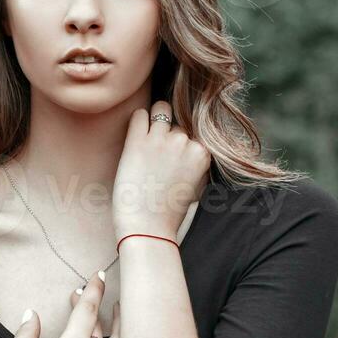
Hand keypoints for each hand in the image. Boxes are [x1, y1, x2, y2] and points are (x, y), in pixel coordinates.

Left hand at [112, 102, 211, 239]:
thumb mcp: (197, 186)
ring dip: (154, 122)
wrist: (147, 227)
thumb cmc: (169, 212)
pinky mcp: (138, 141)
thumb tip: (194, 145)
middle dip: (168, 136)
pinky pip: (139, 114)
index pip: (193, 134)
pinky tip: (134, 136)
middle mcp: (185, 142)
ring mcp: (162, 140)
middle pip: (177, 125)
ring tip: (146, 142)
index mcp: (203, 153)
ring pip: (161, 110)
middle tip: (157, 157)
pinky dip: (137, 121)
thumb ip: (198, 163)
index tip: (171, 161)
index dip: (181, 145)